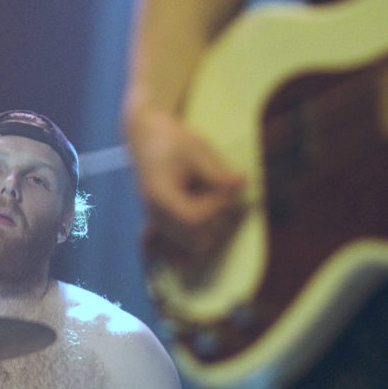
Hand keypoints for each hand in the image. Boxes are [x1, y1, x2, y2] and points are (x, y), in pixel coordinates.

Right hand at [126, 107, 244, 269]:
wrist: (146, 136)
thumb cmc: (173, 140)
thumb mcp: (198, 150)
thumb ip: (217, 173)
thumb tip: (241, 184)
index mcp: (161, 197)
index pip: (194, 220)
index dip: (217, 207)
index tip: (231, 186)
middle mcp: (154, 215)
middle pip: (191, 241)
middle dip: (215, 223)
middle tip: (226, 198)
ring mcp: (154, 221)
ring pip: (184, 249)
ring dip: (205, 237)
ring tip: (219, 212)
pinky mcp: (157, 223)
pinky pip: (163, 250)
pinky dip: (179, 252)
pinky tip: (193, 251)